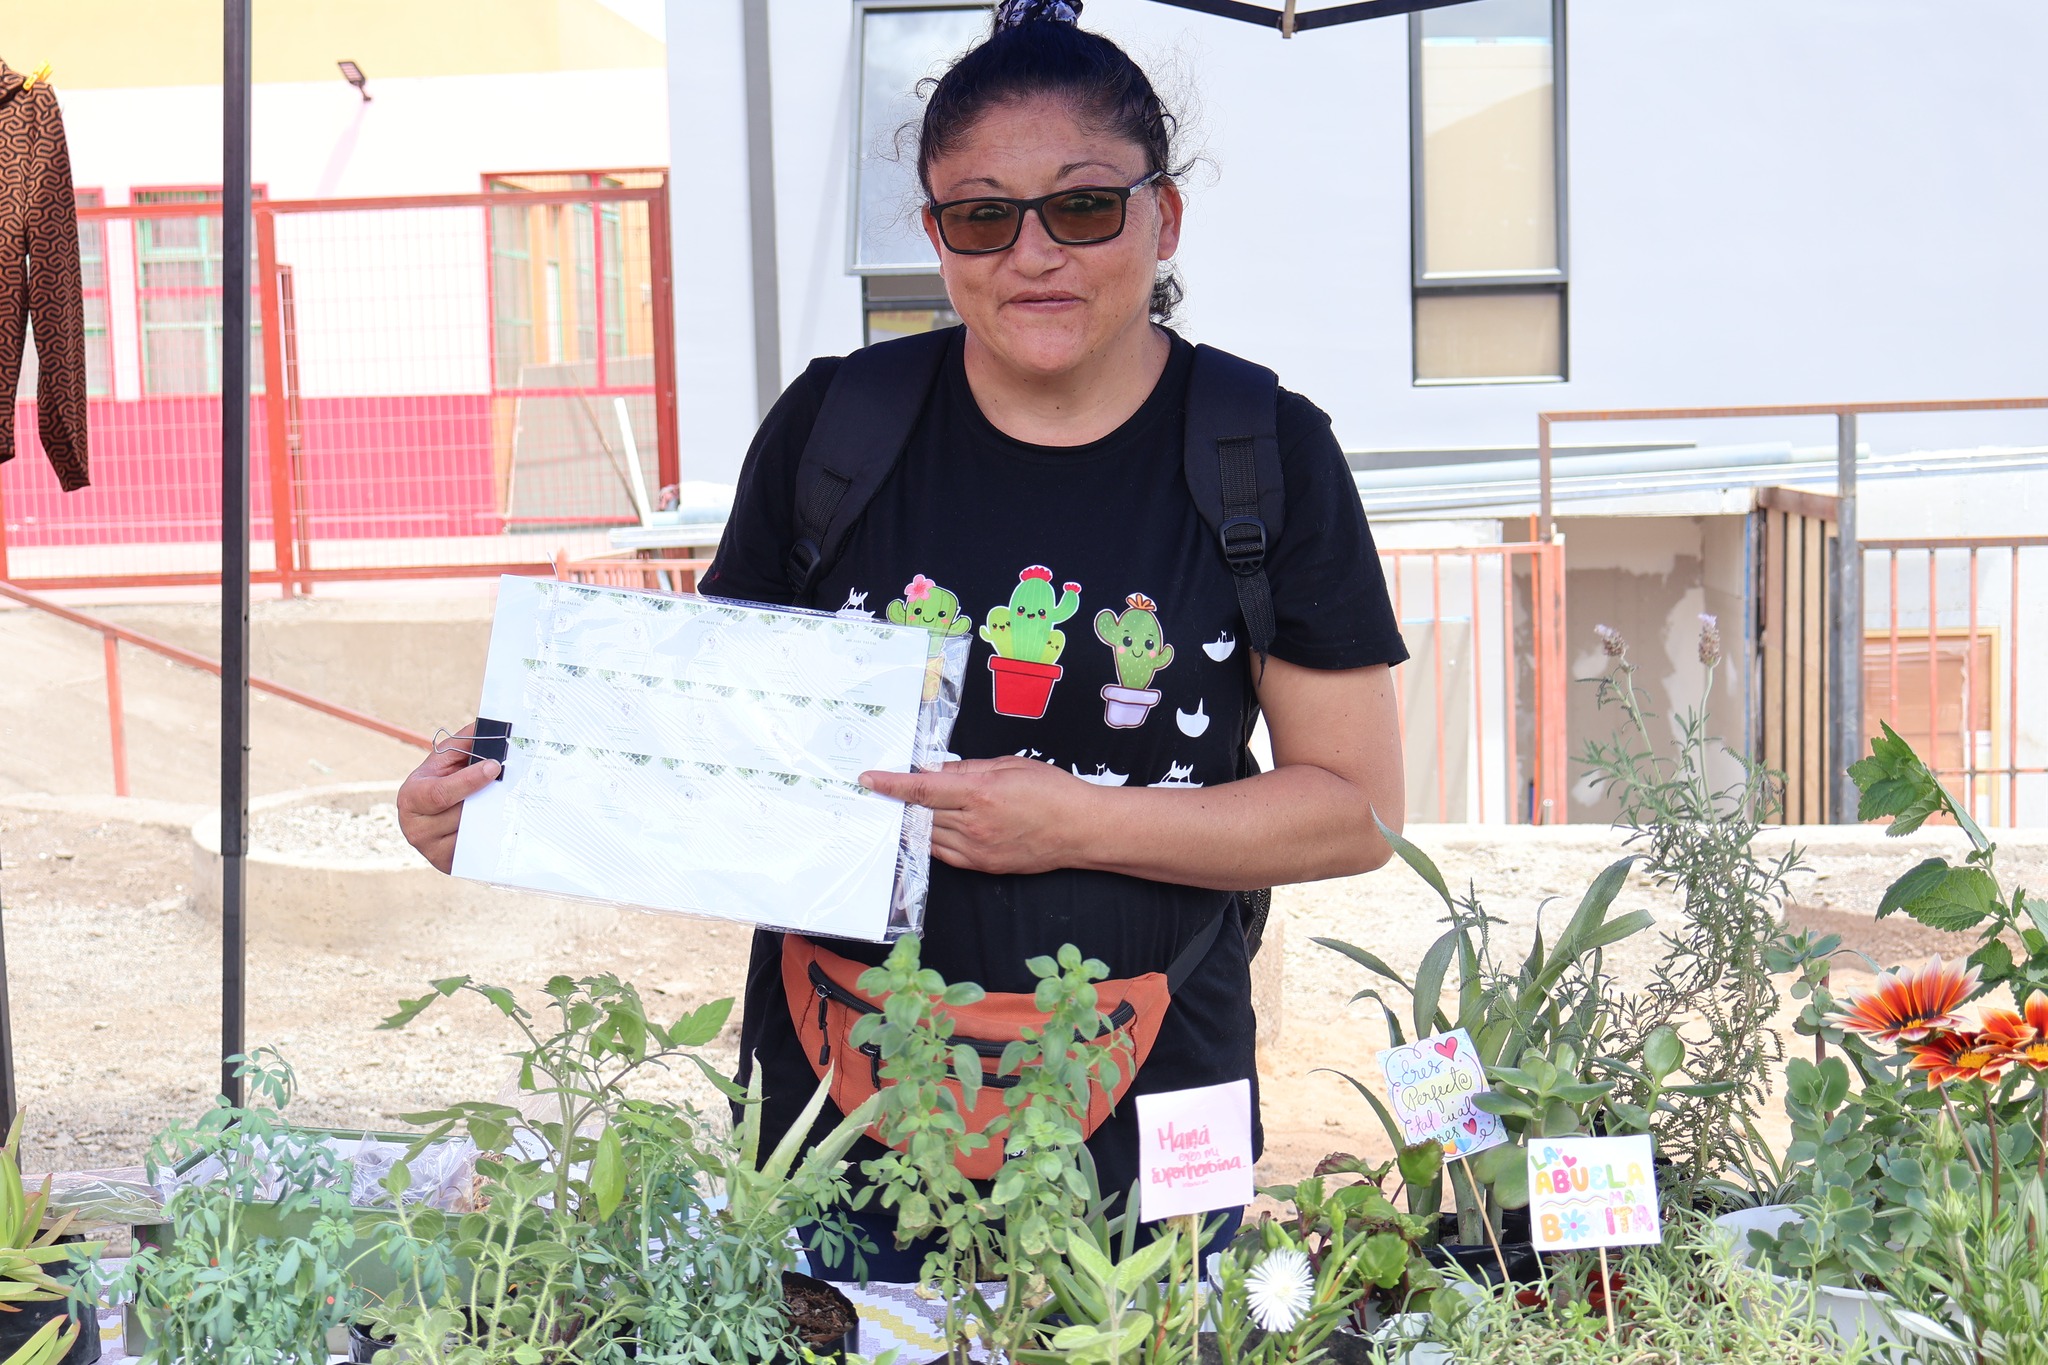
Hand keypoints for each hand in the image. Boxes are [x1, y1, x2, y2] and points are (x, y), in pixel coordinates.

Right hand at [397, 721, 499, 873]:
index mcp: (411, 798)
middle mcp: (416, 829)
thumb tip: (489, 727)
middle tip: (513, 783)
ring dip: (495, 816)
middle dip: (487, 799)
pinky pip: (478, 850)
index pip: (440, 793)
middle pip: (461, 815)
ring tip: (511, 800)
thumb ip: (463, 743)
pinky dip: (494, 834)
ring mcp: (432, 852)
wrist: (430, 816)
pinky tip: (507, 821)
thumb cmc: (439, 781)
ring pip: (473, 833)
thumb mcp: (445, 760)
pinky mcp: (449, 865)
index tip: (494, 766)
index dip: (469, 780)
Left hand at [860, 756, 1097, 875]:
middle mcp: (973, 824)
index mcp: (979, 792)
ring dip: (914, 822)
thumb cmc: (1052, 791)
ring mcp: (977, 848)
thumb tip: (936, 769)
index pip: (922, 788)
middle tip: (886, 790)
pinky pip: (944, 853)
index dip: (892, 784)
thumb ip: (967, 768)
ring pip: (929, 835)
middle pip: (921, 813)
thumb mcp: (1009, 765)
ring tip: (907, 809)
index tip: (870, 779)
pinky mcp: (982, 865)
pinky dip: (932, 839)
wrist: (1081, 830)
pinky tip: (930, 828)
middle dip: (901, 802)